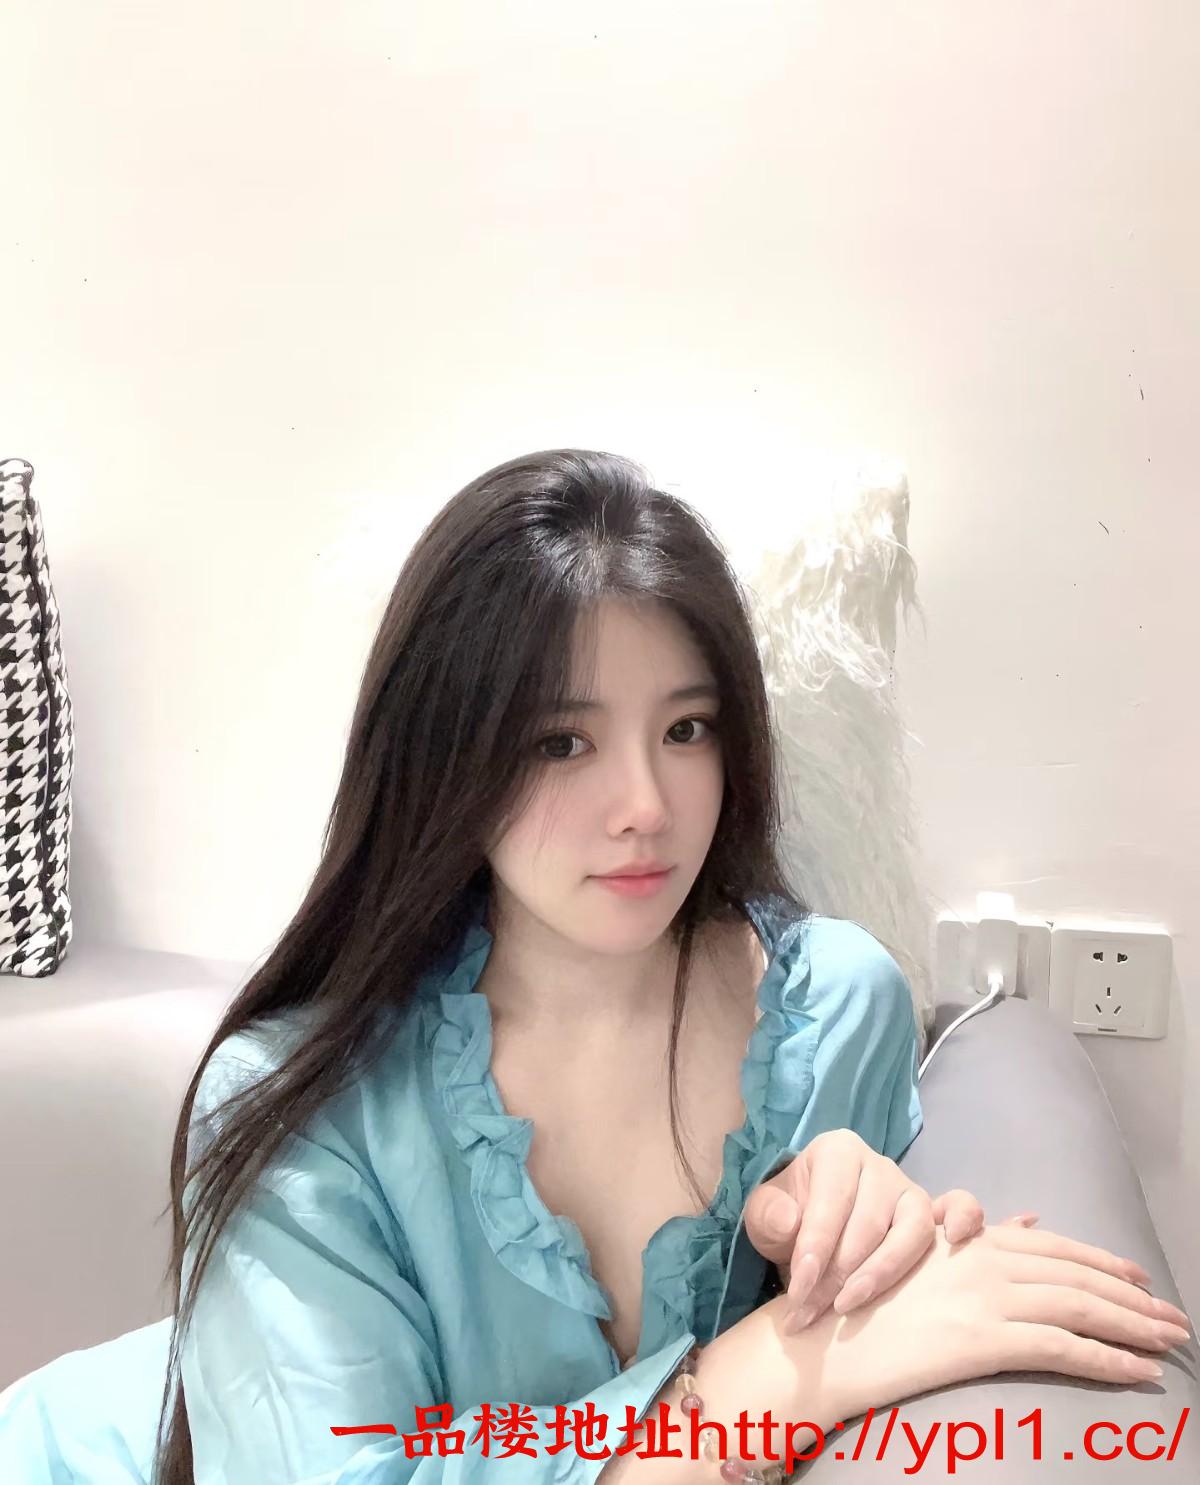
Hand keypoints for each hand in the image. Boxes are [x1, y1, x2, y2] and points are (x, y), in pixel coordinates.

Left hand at [742, 1129, 1048, 1331]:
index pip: (831, 1202)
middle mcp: (878, 1164)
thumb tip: (791, 1222)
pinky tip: (952, 1242)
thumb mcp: (764, 1214)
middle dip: (838, 1273)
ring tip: (851, 1305)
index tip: (798, 1291)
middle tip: (812, 1313)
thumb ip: (769, 1215)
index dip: (815, 1249)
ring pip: (911, 1229)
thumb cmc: (788, 1217)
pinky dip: (964, 1220)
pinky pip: (960, 1208)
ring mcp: (909, 1189)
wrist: (807, 1226)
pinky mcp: (932, 1215)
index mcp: (836, 1152)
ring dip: (882, 1272)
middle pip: (869, 1222)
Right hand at [799, 1221, 1190, 1422]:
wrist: (823, 1335)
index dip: (1102, 1261)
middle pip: (1077, 1276)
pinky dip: (1109, 1360)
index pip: (1054, 1249)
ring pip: (1081, 1307)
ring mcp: (986, 1298)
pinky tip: (1138, 1372)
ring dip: (1134, 1327)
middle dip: (1133, 1297)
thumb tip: (1029, 1220)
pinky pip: (1063, 1348)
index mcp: (970, 1241)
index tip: (1139, 1276)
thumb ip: (974, 1238)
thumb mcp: (918, 1257)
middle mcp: (985, 1261)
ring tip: (1169, 1342)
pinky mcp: (985, 1339)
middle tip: (1174, 1317)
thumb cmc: (861, 1302)